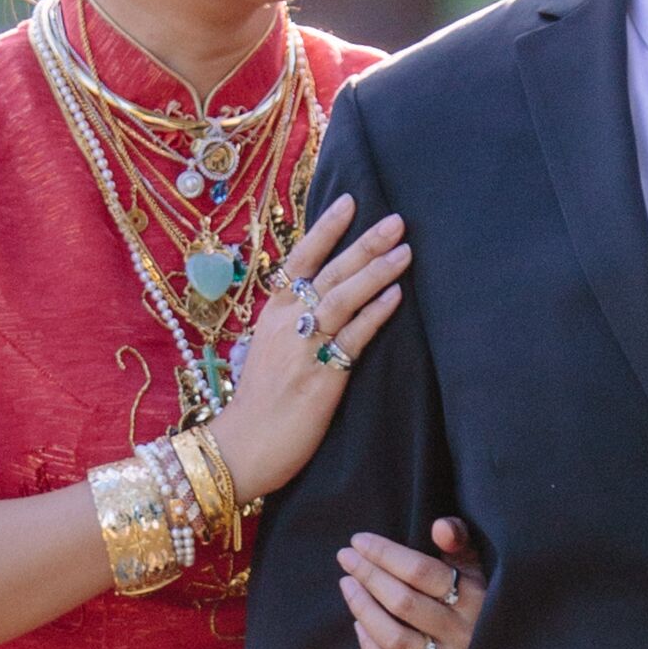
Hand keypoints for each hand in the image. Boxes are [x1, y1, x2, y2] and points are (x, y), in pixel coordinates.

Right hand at [209, 194, 411, 506]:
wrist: (242, 447)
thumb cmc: (258, 405)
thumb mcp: (268, 354)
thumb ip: (291, 327)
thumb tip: (317, 306)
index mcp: (271, 315)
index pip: (299, 260)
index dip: (326, 230)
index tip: (350, 201)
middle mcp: (285, 324)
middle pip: (329, 272)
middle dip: (364, 243)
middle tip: (397, 220)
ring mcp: (303, 348)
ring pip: (342, 298)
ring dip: (375, 271)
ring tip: (405, 250)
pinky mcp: (322, 376)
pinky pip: (353, 337)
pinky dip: (375, 314)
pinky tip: (396, 295)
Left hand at [338, 517, 483, 648]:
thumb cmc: (486, 608)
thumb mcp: (482, 573)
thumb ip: (461, 545)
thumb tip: (441, 526)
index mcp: (475, 599)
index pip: (420, 572)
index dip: (385, 554)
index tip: (359, 541)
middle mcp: (462, 633)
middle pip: (402, 602)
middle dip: (368, 575)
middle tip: (345, 557)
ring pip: (394, 638)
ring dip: (364, 609)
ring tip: (347, 585)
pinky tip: (359, 625)